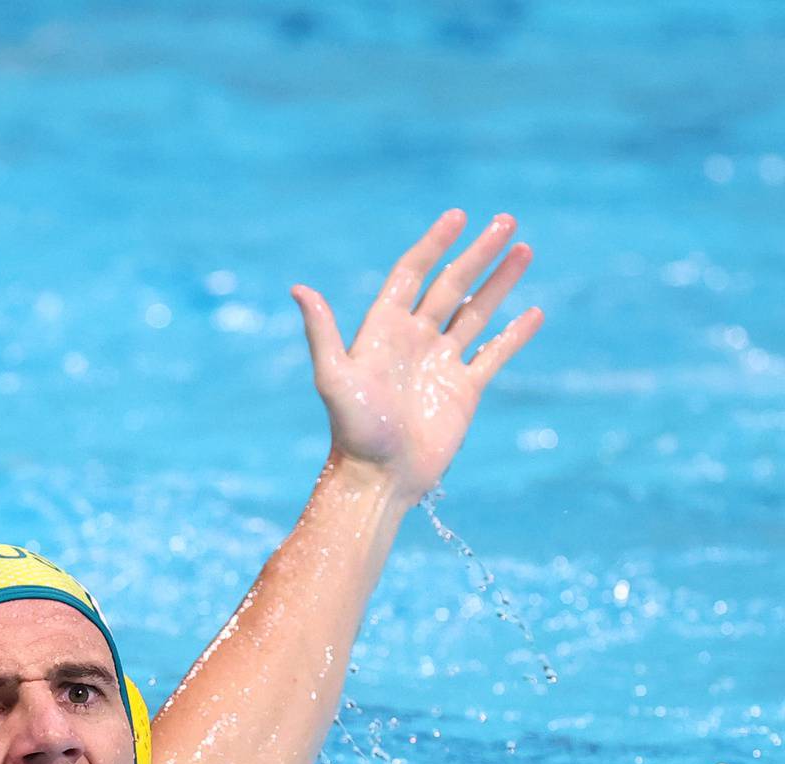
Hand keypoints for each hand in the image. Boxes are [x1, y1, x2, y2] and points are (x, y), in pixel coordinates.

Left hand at [292, 210, 542, 503]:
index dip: (434, 245)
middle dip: (478, 253)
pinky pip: (494, 354)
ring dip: (501, 282)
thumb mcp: (333, 377)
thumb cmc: (353, 430)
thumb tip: (298, 288)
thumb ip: (321, 332)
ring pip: (476, 312)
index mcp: (383, 331)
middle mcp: (413, 341)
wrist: (378, 478)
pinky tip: (534, 312)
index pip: (412, 275)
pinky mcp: (464, 391)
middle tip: (507, 221)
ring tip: (525, 250)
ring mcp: (441, 364)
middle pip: (450, 285)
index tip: (457, 217)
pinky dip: (515, 334)